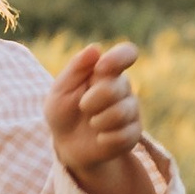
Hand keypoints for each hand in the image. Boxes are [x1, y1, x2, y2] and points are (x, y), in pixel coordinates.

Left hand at [46, 43, 163, 193]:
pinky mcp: (134, 133)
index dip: (119, 57)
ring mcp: (131, 110)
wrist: (67, 145)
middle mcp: (123, 88)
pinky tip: (100, 138)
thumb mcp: (60, 90)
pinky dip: (105, 138)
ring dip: (98, 120)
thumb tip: (95, 48)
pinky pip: (124, 135)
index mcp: (106, 71)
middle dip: (93, 100)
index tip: (102, 67)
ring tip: (91, 123)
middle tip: (83, 106)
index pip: (126, 54)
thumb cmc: (63, 112)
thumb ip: (76, 69)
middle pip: (117, 87)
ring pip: (121, 112)